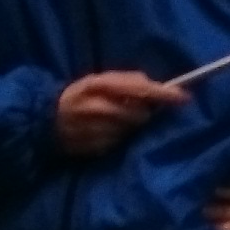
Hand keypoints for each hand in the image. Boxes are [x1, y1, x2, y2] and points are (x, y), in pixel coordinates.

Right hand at [56, 71, 187, 155]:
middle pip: (135, 113)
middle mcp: (91, 106)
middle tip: (140, 112)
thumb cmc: (82, 97)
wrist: (46, 119)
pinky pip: (116, 145)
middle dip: (143, 114)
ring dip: (129, 128)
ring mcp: (88, 130)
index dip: (161, 93)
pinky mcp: (88, 148)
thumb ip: (127, 81)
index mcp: (94, 84)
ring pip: (127, 131)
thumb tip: (154, 85)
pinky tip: (108, 134)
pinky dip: (118, 140)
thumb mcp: (100, 82)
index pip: (135, 88)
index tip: (184, 98)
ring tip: (118, 122)